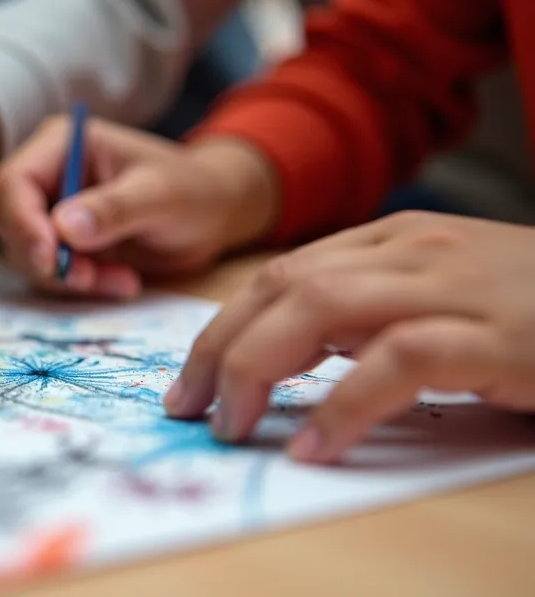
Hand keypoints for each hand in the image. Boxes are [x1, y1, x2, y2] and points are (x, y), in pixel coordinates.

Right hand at [0, 117, 280, 298]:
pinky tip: (122, 282)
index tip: (51, 260)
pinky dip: (81, 286)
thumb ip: (113, 208)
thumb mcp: (160, 196)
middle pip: (11, 223)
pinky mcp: (62, 244)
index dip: (23, 224)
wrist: (213, 215)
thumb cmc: (192, 189)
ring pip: (28, 254)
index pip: (13, 183)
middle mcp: (47, 175)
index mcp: (61, 144)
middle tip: (88, 279)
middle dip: (45, 258)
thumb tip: (64, 227)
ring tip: (121, 280)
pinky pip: (50, 273)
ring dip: (67, 278)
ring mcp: (51, 211)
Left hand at [166, 211, 534, 463]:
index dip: (224, 328)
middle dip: (222, 348)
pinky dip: (346, 405)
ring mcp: (456, 285)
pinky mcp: (496, 334)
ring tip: (233, 426)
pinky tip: (316, 446)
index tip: (192, 382)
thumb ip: (372, 312)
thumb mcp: (441, 299)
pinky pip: (400, 361)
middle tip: (192, 409)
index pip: (281, 274)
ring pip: (322, 307)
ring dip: (261, 368)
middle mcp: (415, 250)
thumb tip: (290, 356)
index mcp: (395, 241)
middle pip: (284, 286)